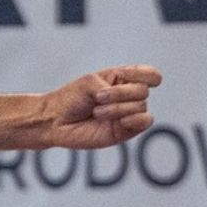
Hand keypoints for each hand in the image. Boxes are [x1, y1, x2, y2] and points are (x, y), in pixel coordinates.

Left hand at [42, 66, 161, 149]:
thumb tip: (135, 108)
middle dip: (120, 93)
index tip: (125, 75)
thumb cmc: (71, 98)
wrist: (55, 120)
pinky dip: (135, 119)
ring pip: (141, 106)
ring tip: (97, 112)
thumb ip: (113, 88)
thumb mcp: (90, 83)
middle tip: (97, 98)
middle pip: (143, 90)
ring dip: (118, 108)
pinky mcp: (125, 131)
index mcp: (123, 79)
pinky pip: (145, 122)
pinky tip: (120, 121)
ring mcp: (128, 114)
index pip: (150, 75)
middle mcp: (129, 97)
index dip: (146, 74)